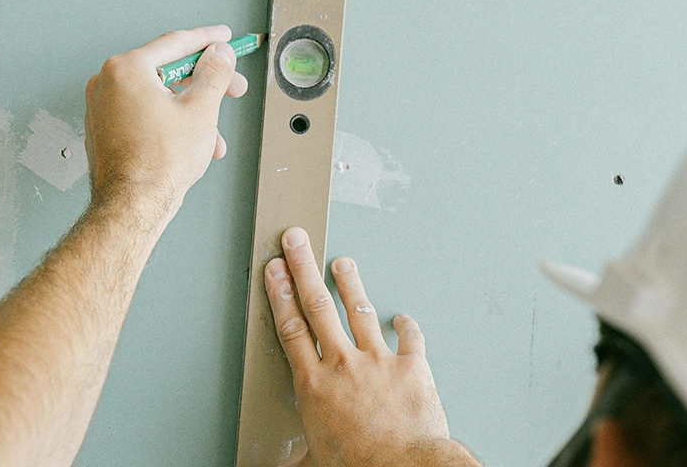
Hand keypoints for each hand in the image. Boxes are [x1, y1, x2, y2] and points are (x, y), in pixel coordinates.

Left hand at [84, 25, 247, 210]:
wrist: (133, 206)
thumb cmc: (157, 163)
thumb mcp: (201, 109)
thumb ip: (214, 72)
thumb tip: (219, 54)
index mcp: (126, 69)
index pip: (175, 44)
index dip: (208, 40)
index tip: (224, 38)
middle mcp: (107, 84)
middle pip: (168, 71)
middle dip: (205, 84)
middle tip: (232, 89)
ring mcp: (103, 108)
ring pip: (159, 98)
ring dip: (192, 112)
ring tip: (213, 134)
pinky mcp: (105, 130)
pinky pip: (145, 115)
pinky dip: (171, 123)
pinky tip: (192, 143)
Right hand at [264, 227, 478, 465]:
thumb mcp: (316, 458)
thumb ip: (299, 454)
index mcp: (314, 385)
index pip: (291, 328)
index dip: (281, 294)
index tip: (275, 271)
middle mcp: (343, 365)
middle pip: (317, 305)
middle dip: (304, 268)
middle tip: (297, 241)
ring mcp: (378, 362)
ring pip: (360, 311)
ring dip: (350, 284)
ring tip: (343, 263)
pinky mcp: (411, 367)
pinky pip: (409, 338)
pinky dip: (406, 326)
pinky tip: (401, 316)